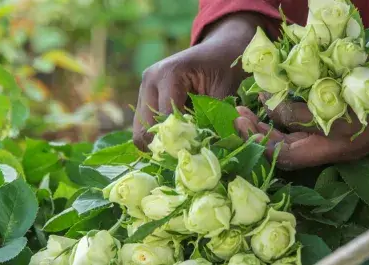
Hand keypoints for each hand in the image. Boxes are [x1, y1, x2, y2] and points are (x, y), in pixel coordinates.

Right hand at [133, 13, 266, 148]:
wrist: (220, 48)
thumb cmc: (226, 65)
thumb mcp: (227, 90)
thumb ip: (215, 117)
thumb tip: (210, 147)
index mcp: (168, 74)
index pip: (165, 120)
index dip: (181, 140)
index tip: (199, 151)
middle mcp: (150, 80)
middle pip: (145, 129)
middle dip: (167, 144)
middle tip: (191, 152)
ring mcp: (145, 88)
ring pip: (141, 130)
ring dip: (163, 140)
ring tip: (187, 144)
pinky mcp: (147, 97)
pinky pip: (147, 125)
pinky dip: (163, 134)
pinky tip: (182, 135)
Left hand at [234, 53, 368, 169]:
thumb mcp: (366, 65)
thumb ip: (331, 61)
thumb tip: (292, 49)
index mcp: (346, 127)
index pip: (296, 119)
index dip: (275, 105)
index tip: (263, 89)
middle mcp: (339, 147)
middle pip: (286, 152)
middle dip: (257, 136)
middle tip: (238, 116)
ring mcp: (339, 152)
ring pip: (292, 157)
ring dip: (266, 141)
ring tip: (245, 122)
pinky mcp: (341, 151)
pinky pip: (304, 153)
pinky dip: (283, 140)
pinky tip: (271, 123)